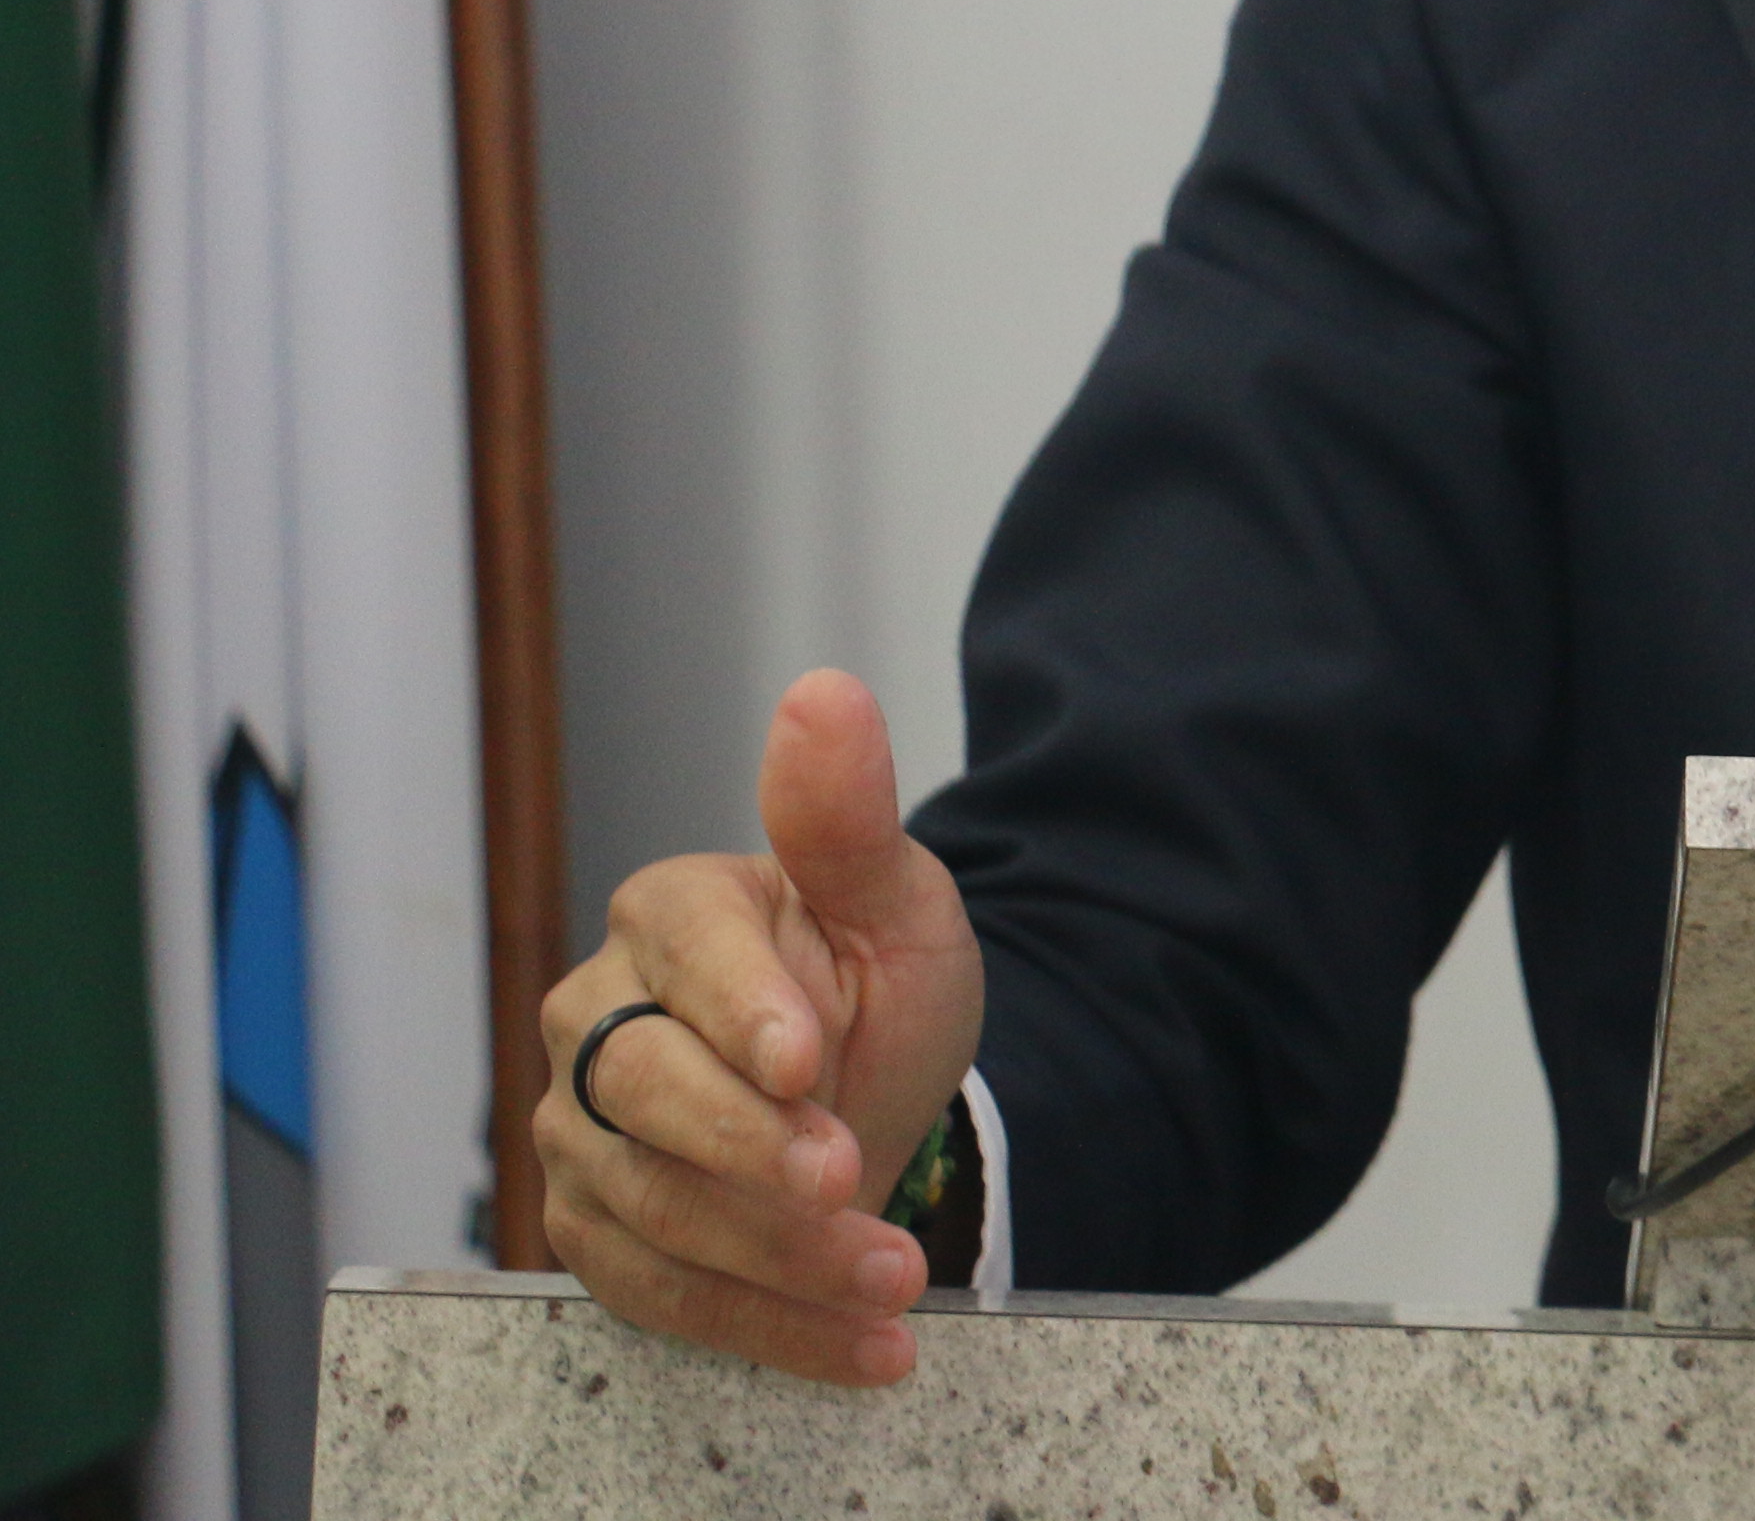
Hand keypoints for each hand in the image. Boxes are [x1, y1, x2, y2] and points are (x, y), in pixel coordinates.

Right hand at [535, 669, 987, 1384]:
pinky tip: (867, 1343)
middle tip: (848, 1178)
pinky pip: (664, 1295)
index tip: (808, 1060)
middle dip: (749, 1150)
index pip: (685, 956)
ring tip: (891, 1275)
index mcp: (668, 913)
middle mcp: (598, 1018)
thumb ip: (846, 816)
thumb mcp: (892, 900)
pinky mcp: (599, 1231)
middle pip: (645, 1092)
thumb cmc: (871, 979)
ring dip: (776, 1257)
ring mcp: (583, 1134)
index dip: (743, 1011)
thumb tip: (823, 693)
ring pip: (651, 1207)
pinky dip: (772, 1327)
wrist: (871, 1087)